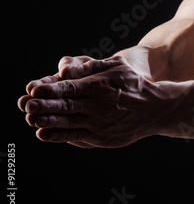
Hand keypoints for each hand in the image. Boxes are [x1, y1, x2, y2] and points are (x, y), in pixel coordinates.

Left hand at [18, 56, 162, 147]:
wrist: (155, 109)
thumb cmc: (133, 84)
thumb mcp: (118, 66)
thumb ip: (93, 66)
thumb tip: (67, 67)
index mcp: (101, 86)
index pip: (71, 88)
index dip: (51, 89)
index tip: (34, 89)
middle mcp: (99, 106)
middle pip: (67, 106)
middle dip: (44, 105)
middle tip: (26, 104)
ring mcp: (100, 123)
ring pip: (68, 122)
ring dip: (47, 121)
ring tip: (31, 119)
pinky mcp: (101, 137)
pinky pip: (76, 137)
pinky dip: (59, 136)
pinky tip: (44, 133)